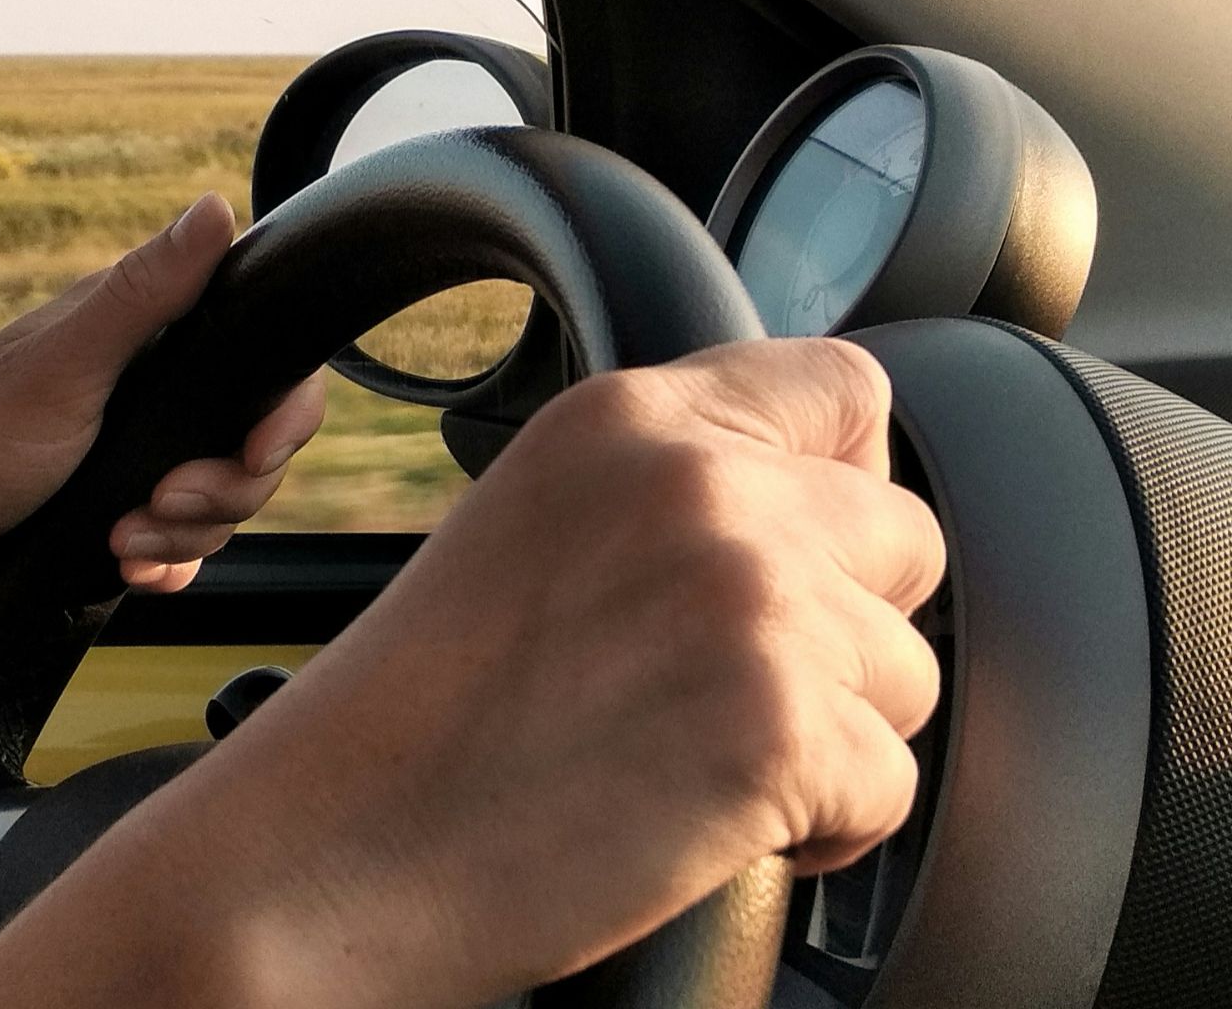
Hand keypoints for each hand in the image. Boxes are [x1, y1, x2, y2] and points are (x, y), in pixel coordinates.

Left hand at [0, 193, 323, 690]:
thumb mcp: (65, 366)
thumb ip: (146, 292)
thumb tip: (215, 206)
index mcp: (140, 333)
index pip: (264, 364)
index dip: (281, 415)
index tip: (254, 452)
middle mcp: (146, 386)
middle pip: (251, 445)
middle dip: (222, 491)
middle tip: (160, 502)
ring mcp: (132, 450)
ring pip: (220, 502)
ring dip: (183, 535)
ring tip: (123, 540)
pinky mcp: (116, 505)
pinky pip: (182, 543)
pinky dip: (165, 562)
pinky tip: (128, 567)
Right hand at [0, 339, 945, 1008]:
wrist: (335, 852)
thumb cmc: (415, 720)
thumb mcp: (534, 531)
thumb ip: (673, 491)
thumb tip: (816, 513)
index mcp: (628, 420)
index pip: (845, 391)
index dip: (844, 484)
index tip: (804, 559)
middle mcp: (703, 486)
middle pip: (904, 538)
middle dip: (846, 627)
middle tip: (727, 690)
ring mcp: (751, 600)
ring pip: (910, 674)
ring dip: (835, 735)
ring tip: (698, 765)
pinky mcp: (780, 727)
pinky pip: (893, 784)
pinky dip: (823, 829)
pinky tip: (705, 826)